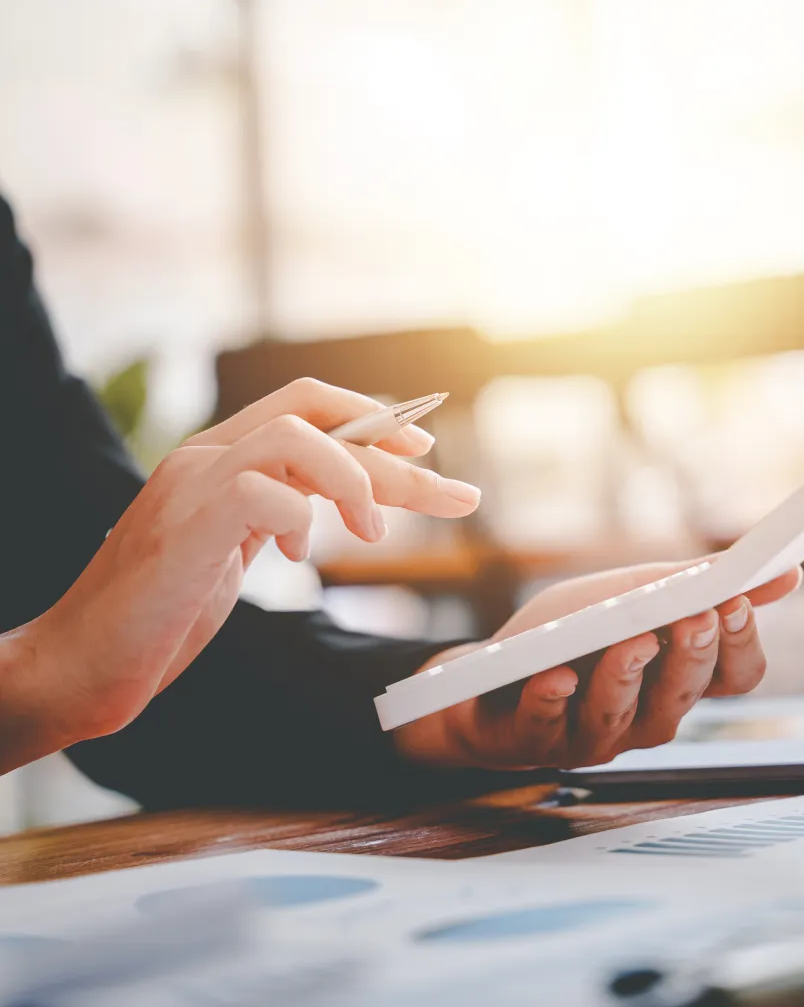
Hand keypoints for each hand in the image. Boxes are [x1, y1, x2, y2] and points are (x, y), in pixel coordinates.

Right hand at [16, 378, 480, 756]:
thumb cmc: (158, 615)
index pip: (308, 406)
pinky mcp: (185, 525)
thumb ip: (270, 516)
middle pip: (319, 417)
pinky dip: (300, 518)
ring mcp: (192, 484)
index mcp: (220, 458)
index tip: (425, 450)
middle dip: (399, 457)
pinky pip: (263, 489)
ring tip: (373, 533)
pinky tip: (293, 555)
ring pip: (297, 436)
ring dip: (357, 480)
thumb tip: (321, 508)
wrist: (79, 663)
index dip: (374, 420)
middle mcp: (206, 456)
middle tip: (458, 496)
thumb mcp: (229, 553)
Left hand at [395, 561, 801, 769]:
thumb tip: (786, 573)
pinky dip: (553, 697)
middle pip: (685, 697)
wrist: (480, 677)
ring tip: (630, 639)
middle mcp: (644, 717)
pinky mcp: (535, 740)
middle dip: (693, 656)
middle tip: (696, 616)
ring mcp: (590, 736)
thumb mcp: (626, 596)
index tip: (735, 602)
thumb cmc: (564, 634)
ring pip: (623, 719)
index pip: (735, 677)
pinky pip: (549, 725)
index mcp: (674, 680)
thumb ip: (694, 585)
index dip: (740, 644)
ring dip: (627, 676)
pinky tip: (557, 674)